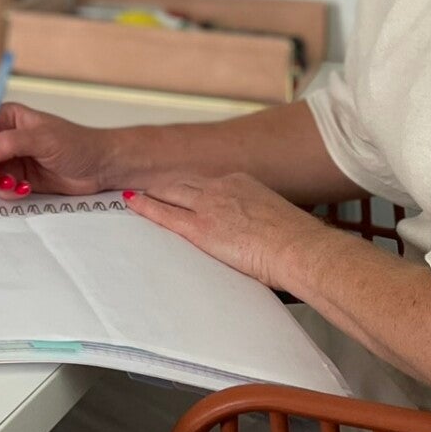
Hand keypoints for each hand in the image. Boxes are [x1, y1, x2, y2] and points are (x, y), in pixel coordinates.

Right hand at [0, 101, 129, 196]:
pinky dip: (8, 192)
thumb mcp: (43, 139)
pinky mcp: (18, 178)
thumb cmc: (78, 144)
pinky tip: (25, 189)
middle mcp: (4, 137)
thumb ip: (10, 143)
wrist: (101, 167)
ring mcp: (11, 159)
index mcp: (7, 117)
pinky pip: (0, 188)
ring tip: (16, 185)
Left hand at [122, 172, 330, 291]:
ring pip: (170, 193)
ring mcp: (209, 206)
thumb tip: (259, 236)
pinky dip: (145, 207)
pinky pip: (165, 214)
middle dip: (164, 184)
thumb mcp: (276, 222)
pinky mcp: (200, 228)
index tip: (179, 187)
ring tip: (133, 192)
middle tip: (145, 184)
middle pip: (183, 183)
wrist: (300, 249)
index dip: (188, 186)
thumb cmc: (297, 243)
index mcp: (242, 183)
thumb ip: (258, 223)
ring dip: (151, 192)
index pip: (206, 182)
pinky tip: (131, 202)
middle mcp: (222, 188)